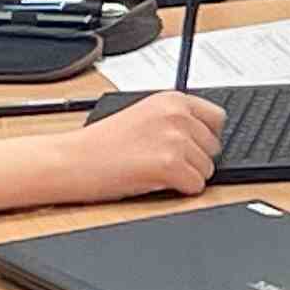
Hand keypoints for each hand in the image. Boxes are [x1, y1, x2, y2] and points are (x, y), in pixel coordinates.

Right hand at [78, 91, 223, 200]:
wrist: (71, 159)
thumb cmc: (101, 143)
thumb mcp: (144, 115)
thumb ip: (175, 120)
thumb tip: (205, 136)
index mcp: (172, 99)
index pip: (218, 119)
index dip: (203, 138)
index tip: (189, 146)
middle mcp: (177, 115)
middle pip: (214, 148)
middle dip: (194, 159)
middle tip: (161, 161)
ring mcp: (175, 139)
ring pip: (207, 169)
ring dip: (186, 176)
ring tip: (154, 170)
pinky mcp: (170, 164)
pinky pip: (196, 186)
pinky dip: (180, 190)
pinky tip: (155, 182)